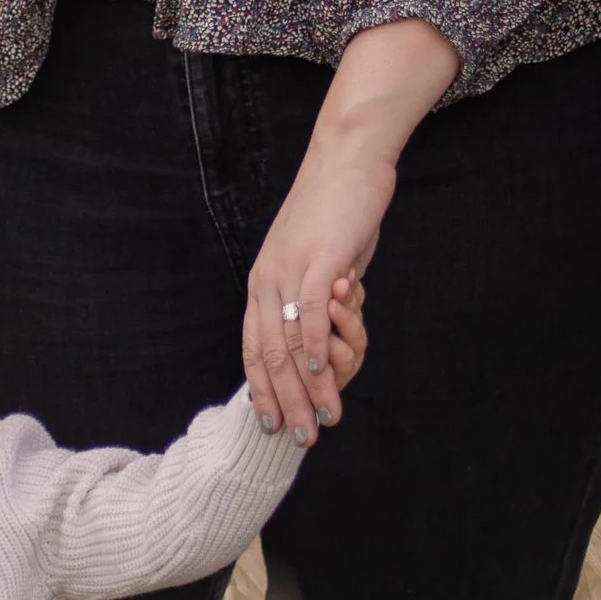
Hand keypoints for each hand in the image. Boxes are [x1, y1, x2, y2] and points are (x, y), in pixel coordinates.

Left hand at [246, 145, 396, 443]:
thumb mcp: (319, 259)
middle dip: (285, 403)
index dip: (262, 391)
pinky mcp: (319, 261)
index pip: (253, 348)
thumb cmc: (337, 208)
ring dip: (308, 388)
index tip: (272, 426)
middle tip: (299, 440)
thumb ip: (317, 294)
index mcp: (262, 282)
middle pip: (269, 355)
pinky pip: (311, 313)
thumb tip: (326, 322)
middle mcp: (267, 280)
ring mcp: (291, 270)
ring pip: (291, 343)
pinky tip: (324, 373)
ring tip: (323, 420)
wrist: (347, 158)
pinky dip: (316, 347)